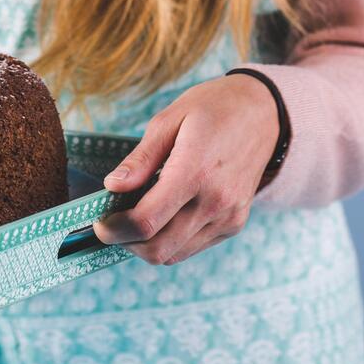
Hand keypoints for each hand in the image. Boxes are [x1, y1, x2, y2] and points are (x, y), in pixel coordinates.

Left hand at [91, 74, 279, 265]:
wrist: (265, 112)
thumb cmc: (212, 109)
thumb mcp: (169, 119)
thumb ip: (140, 159)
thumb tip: (112, 187)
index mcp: (195, 172)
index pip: (146, 221)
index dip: (114, 229)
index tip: (98, 222)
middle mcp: (216, 202)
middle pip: (158, 248)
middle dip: (125, 242)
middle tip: (110, 223)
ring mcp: (229, 217)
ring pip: (174, 255)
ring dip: (146, 245)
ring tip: (132, 218)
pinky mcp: (234, 224)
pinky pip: (192, 247)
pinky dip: (169, 240)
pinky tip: (160, 216)